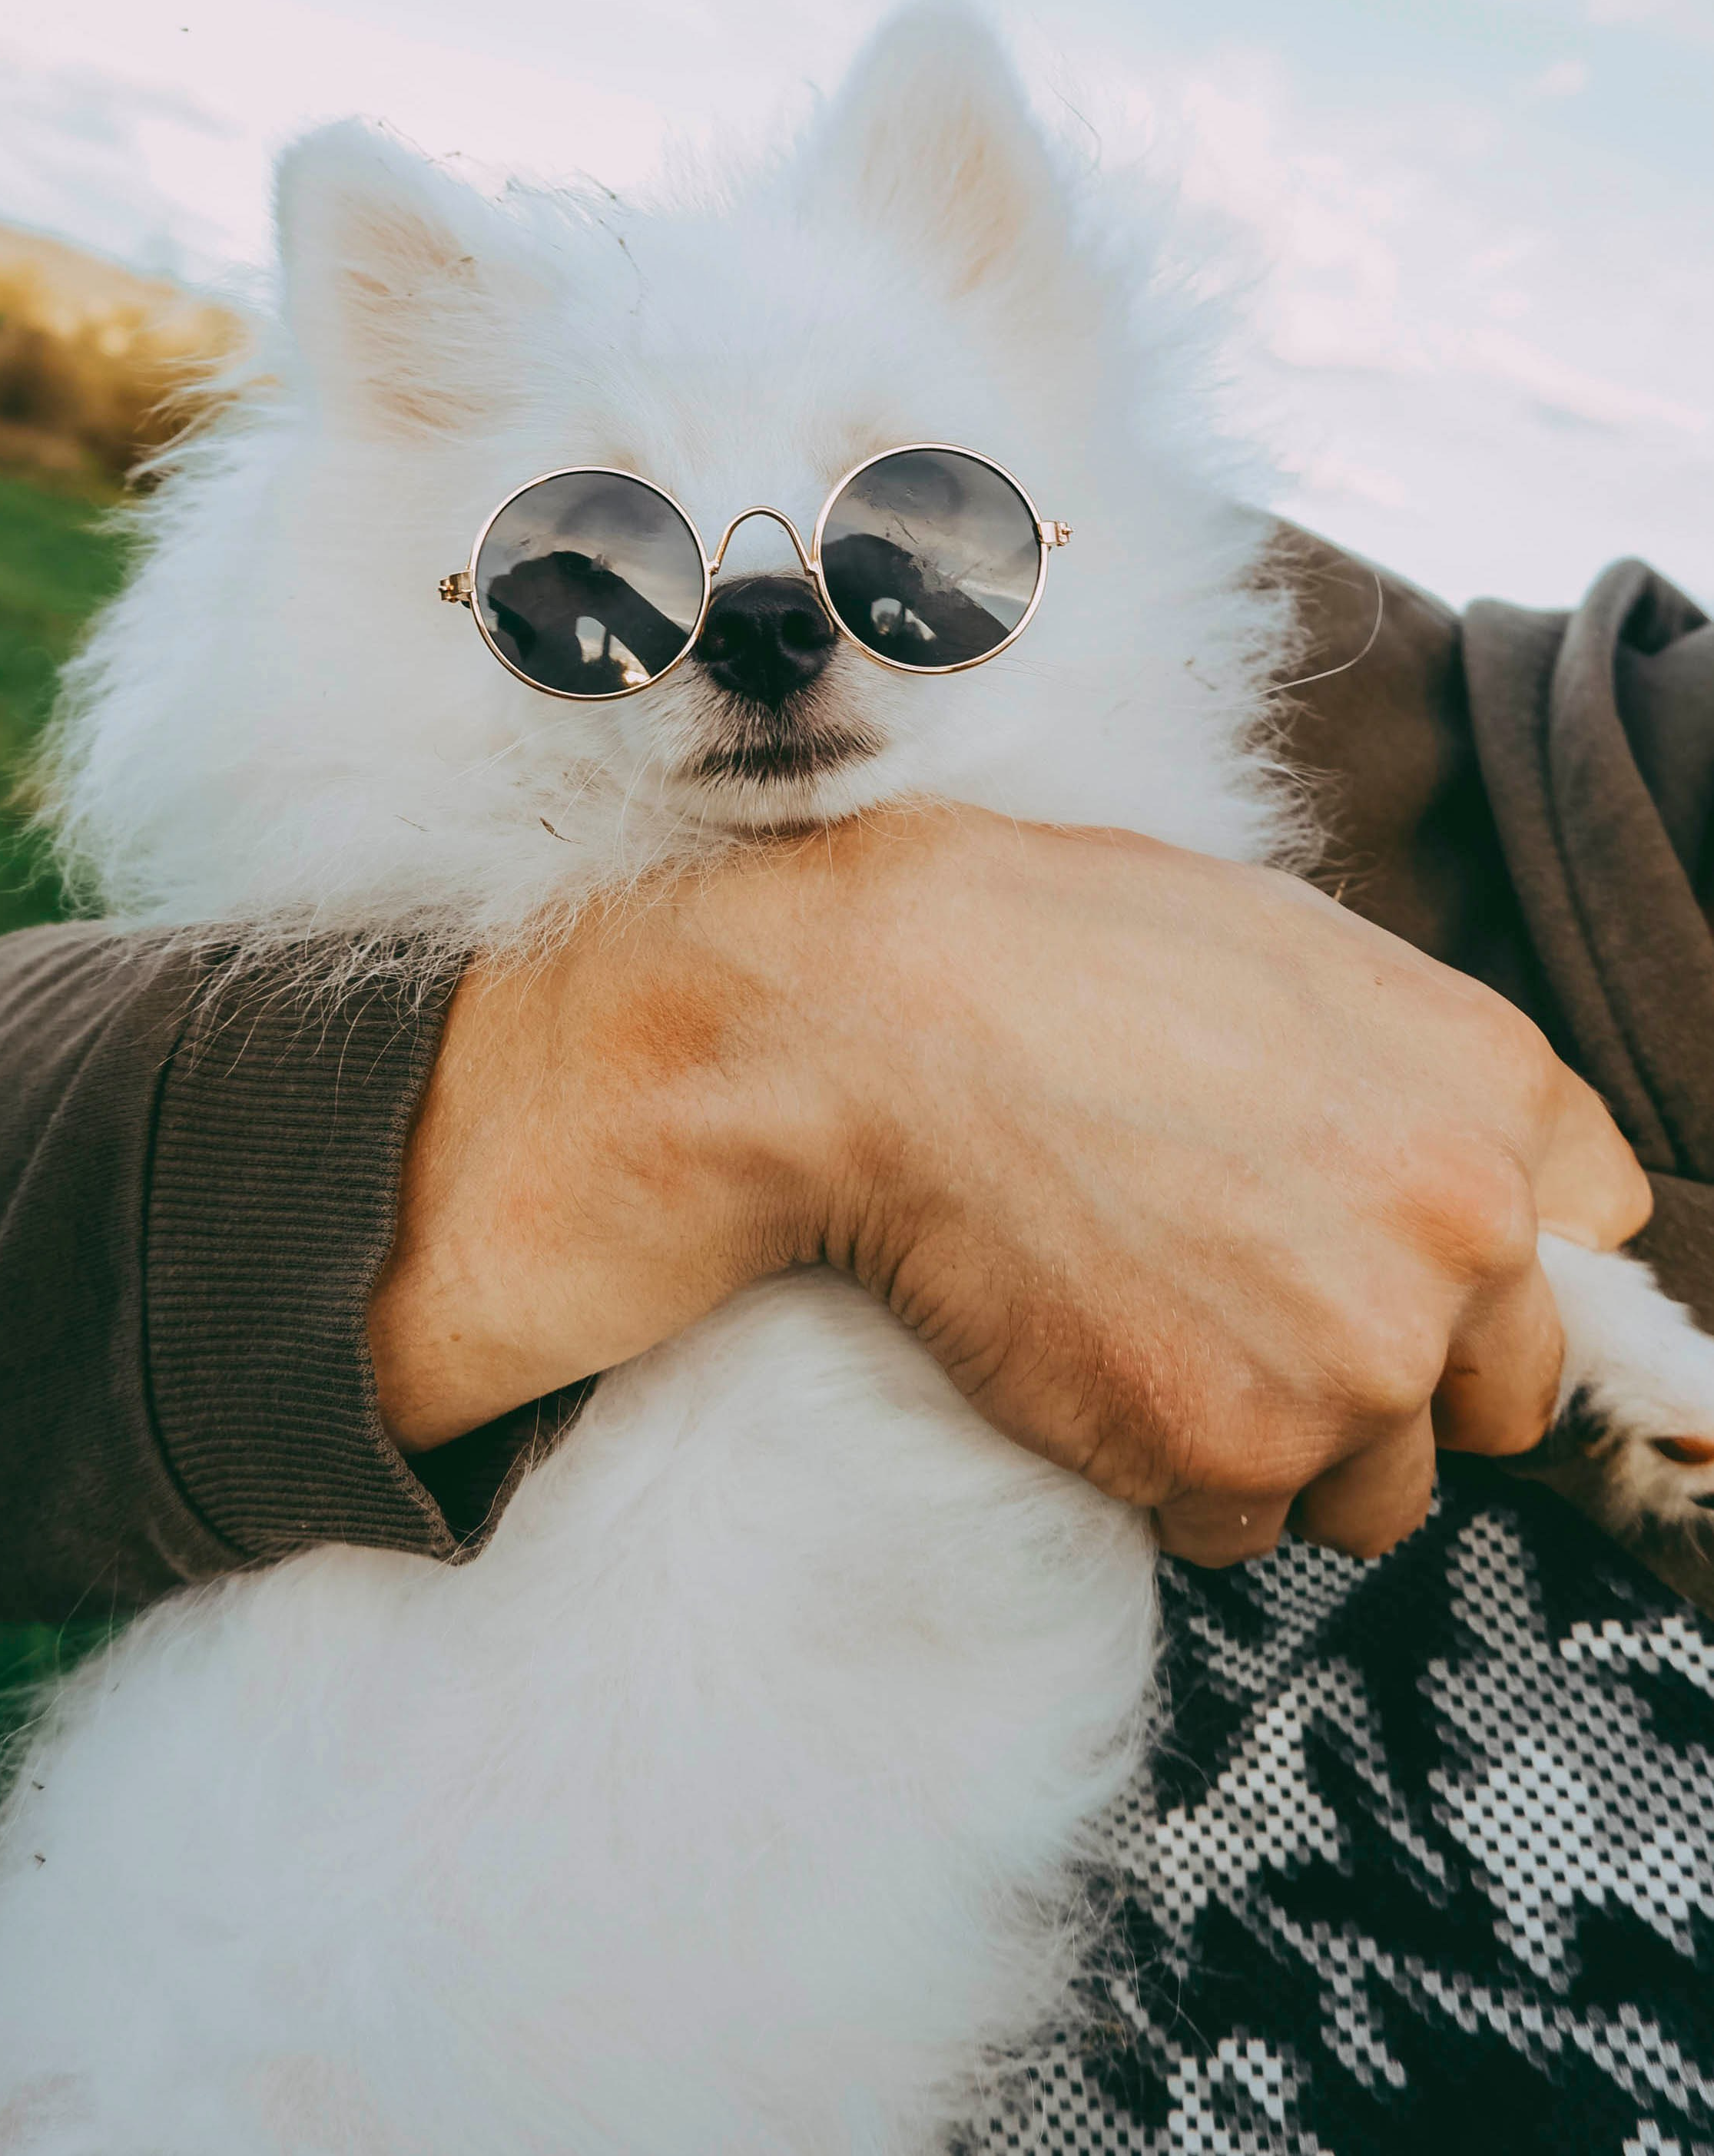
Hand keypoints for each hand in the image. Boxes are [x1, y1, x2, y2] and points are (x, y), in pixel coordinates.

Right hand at [370, 808, 1649, 1564]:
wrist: (871, 1025)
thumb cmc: (1043, 954)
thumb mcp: (1277, 946)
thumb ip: (1410, 1068)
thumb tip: (1462, 1173)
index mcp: (1490, 1084)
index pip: (1601, 1237)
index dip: (1497, 1263)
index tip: (1422, 1273)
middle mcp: (1465, 1233)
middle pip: (1502, 1398)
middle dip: (1397, 1376)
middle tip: (1258, 1313)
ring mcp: (1355, 1359)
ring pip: (1371, 1486)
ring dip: (1282, 1443)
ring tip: (1151, 1331)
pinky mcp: (1230, 1455)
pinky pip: (1237, 1526)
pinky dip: (1171, 1477)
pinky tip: (1092, 1363)